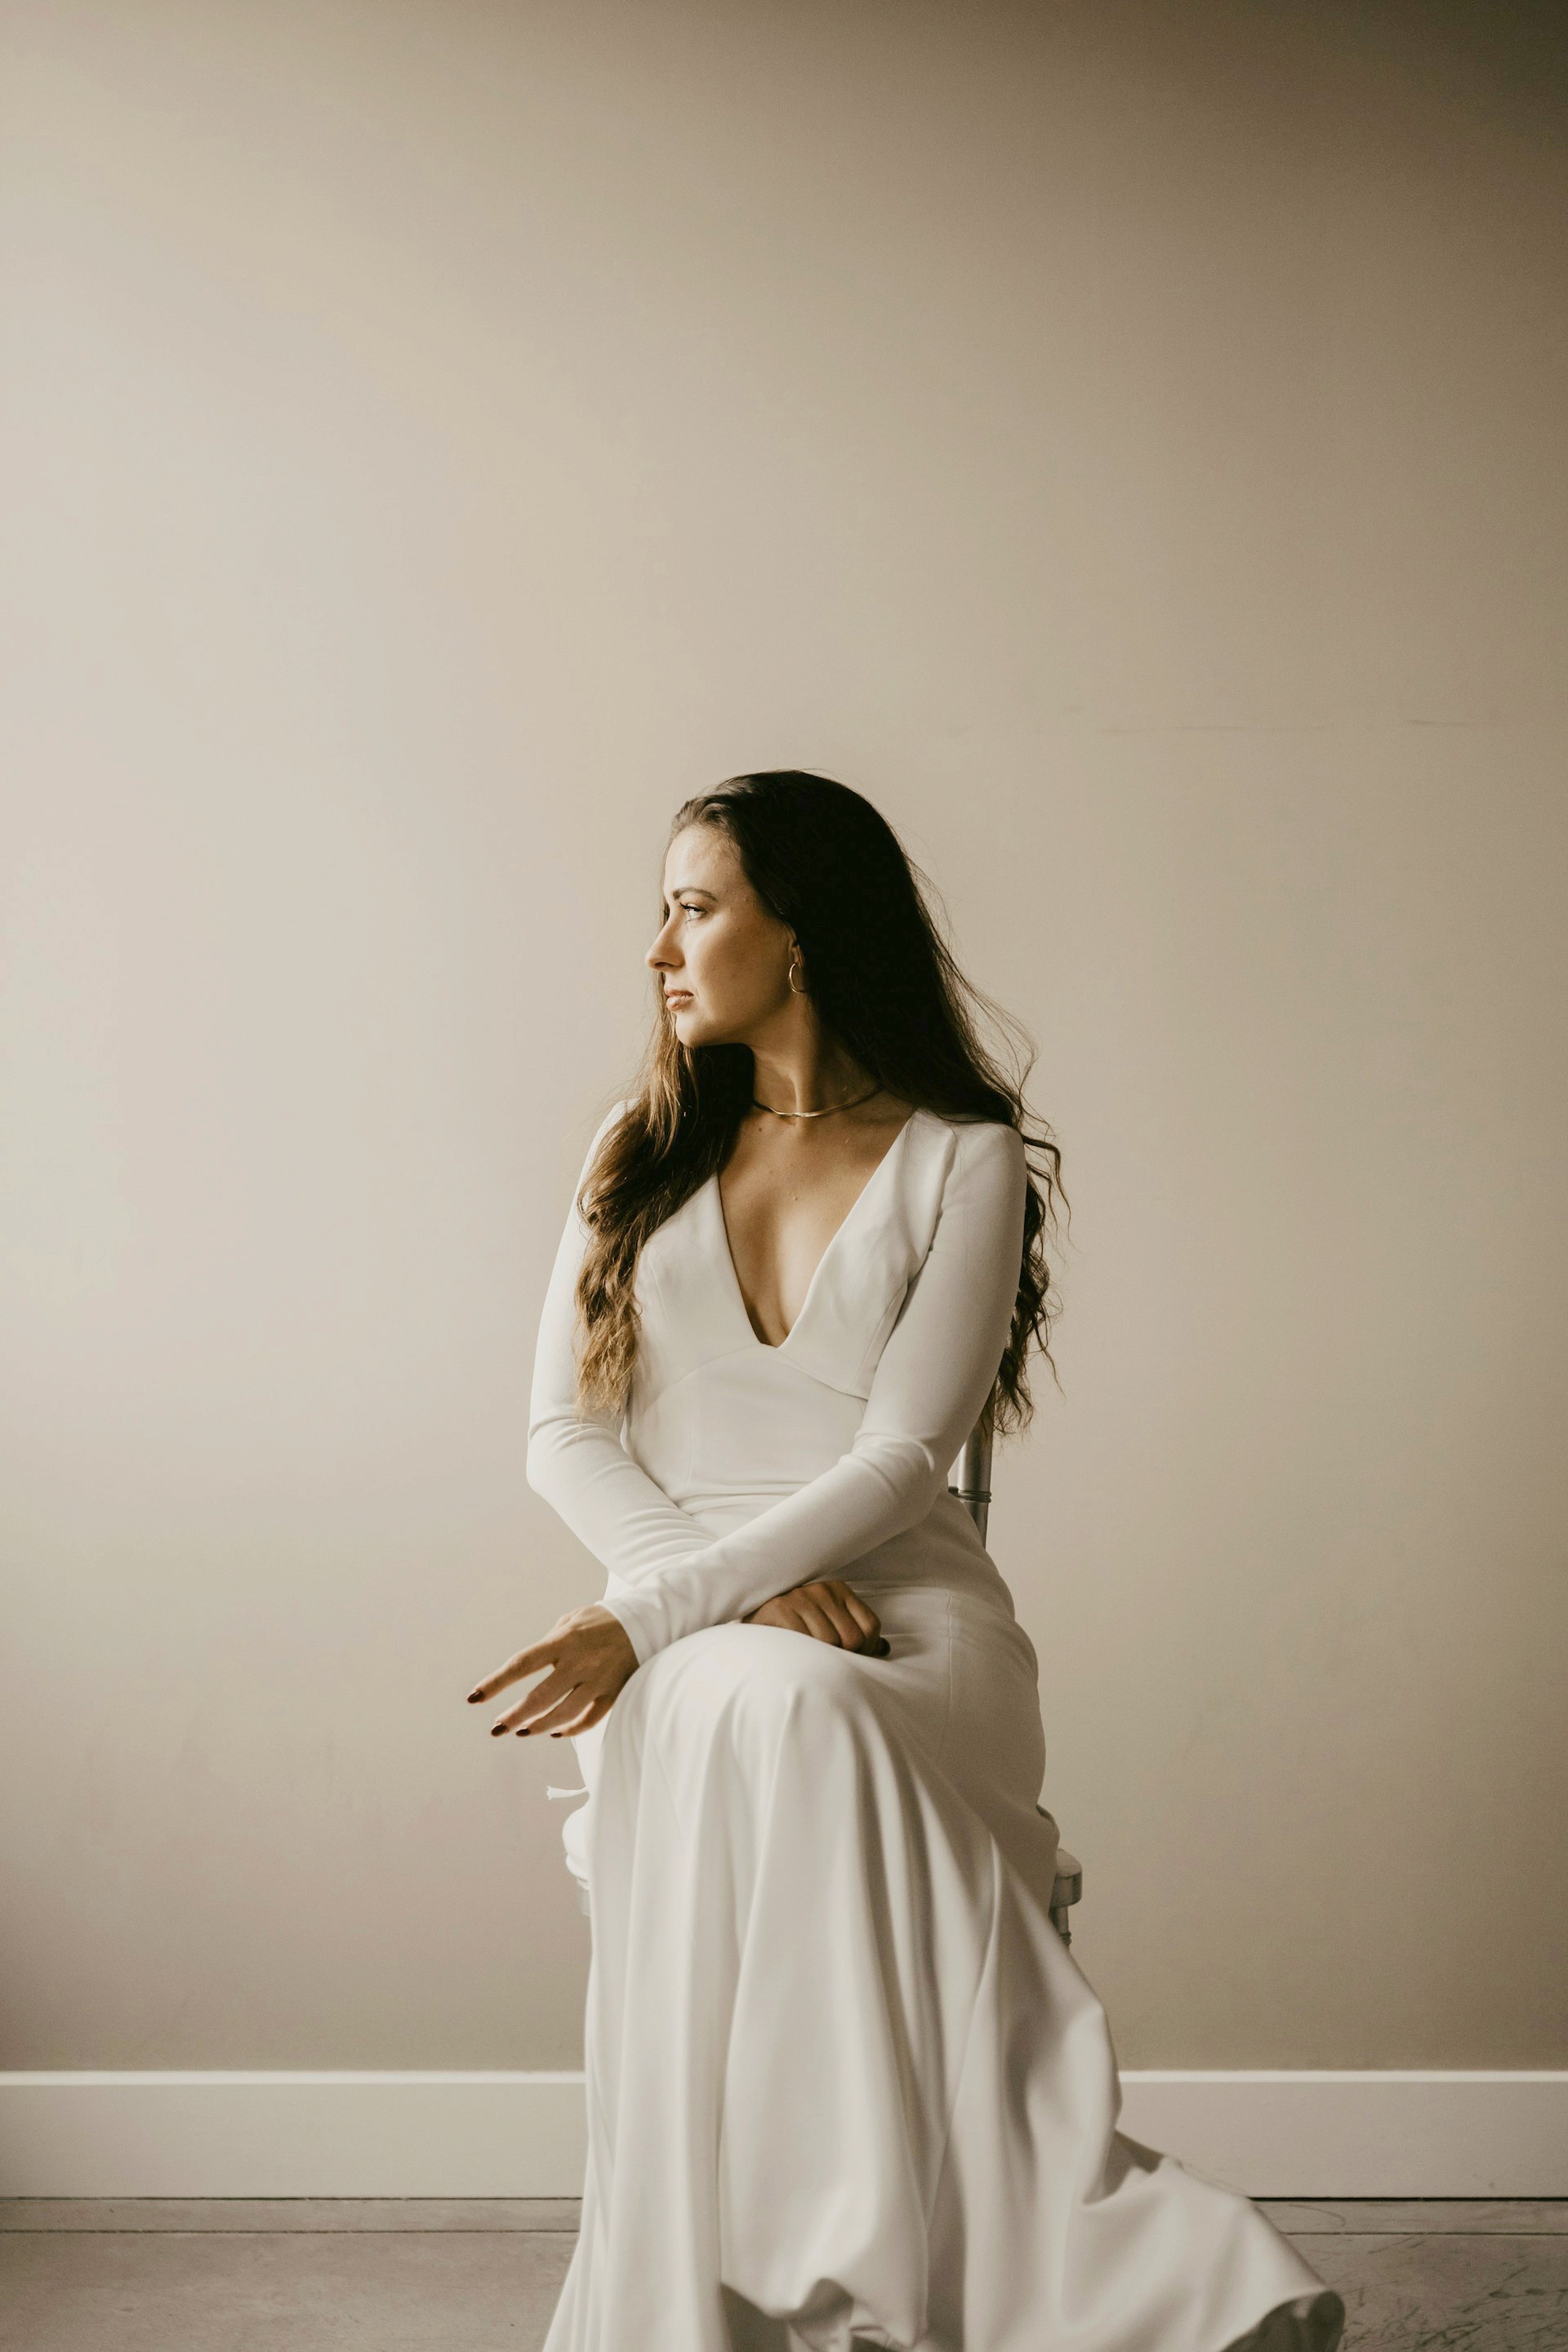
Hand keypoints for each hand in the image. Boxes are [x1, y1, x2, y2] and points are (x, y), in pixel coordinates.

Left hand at [466, 1602, 639, 1739]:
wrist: (647, 1621)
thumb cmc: (601, 1620)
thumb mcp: (571, 1620)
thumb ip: (550, 1643)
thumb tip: (530, 1667)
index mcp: (563, 1641)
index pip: (521, 1664)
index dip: (495, 1683)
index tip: (474, 1698)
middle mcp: (579, 1663)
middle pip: (539, 1698)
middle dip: (514, 1716)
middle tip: (496, 1728)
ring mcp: (597, 1681)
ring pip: (562, 1714)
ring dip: (537, 1727)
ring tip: (520, 1731)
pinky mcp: (613, 1694)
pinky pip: (588, 1720)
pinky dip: (569, 1729)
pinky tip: (554, 1731)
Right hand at [742, 1578, 890, 1655]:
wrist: (750, 1628)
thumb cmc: (795, 1631)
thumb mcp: (828, 1626)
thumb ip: (855, 1634)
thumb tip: (885, 1649)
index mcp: (840, 1590)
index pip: (871, 1627)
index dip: (865, 1651)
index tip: (849, 1659)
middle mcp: (822, 1589)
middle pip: (854, 1638)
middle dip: (845, 1658)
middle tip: (827, 1665)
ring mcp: (801, 1596)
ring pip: (831, 1643)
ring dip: (821, 1658)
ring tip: (809, 1659)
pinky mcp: (781, 1608)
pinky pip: (808, 1642)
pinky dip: (805, 1654)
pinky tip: (796, 1654)